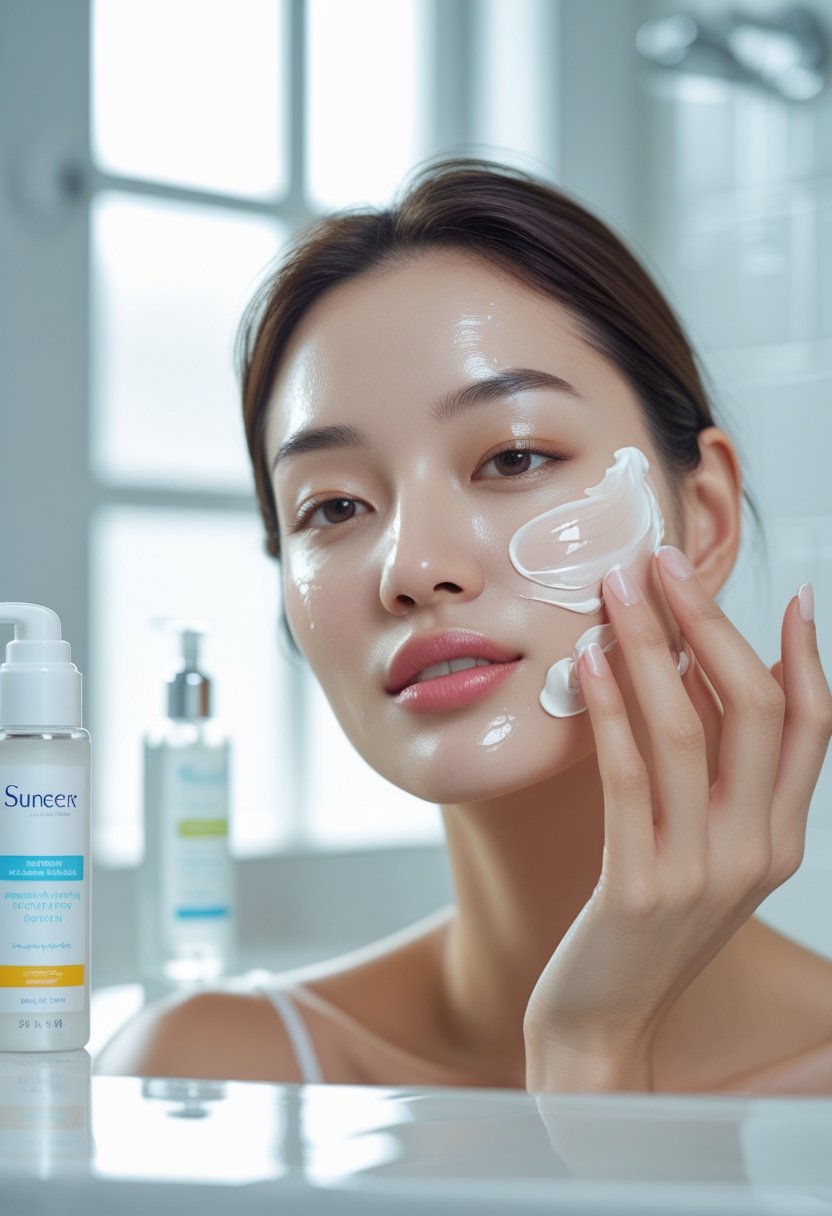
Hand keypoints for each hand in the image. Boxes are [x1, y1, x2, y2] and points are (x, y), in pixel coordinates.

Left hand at [524, 546, 831, 1092]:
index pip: (814, 729)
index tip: (792, 594)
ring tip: (617, 588)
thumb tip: (696, 674)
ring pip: (688, 727)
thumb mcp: (700, 852)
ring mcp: (701, 871)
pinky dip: (608, 707)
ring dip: (650, 645)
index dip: (806, 656)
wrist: (602, 1028)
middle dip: (713, 622)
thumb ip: (713, 779)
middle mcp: (756, 852)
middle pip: (759, 709)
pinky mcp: (638, 885)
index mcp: (779, 840)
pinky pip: (627, 774)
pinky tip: (586, 661)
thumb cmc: (643, 930)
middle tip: (667, 561)